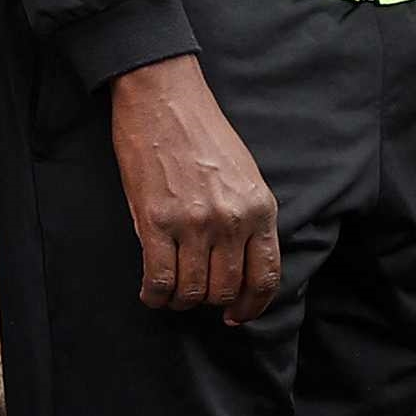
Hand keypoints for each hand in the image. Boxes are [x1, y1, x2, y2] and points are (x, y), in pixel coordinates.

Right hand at [107, 55, 278, 319]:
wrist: (163, 99)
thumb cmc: (201, 132)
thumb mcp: (244, 174)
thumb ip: (247, 216)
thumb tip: (237, 259)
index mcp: (259, 208)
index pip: (265, 276)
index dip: (252, 306)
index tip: (238, 316)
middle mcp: (231, 221)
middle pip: (225, 288)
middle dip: (210, 302)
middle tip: (195, 298)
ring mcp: (194, 223)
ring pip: (193, 289)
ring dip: (181, 301)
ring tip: (171, 294)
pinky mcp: (156, 221)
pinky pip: (160, 277)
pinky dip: (155, 294)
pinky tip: (151, 293)